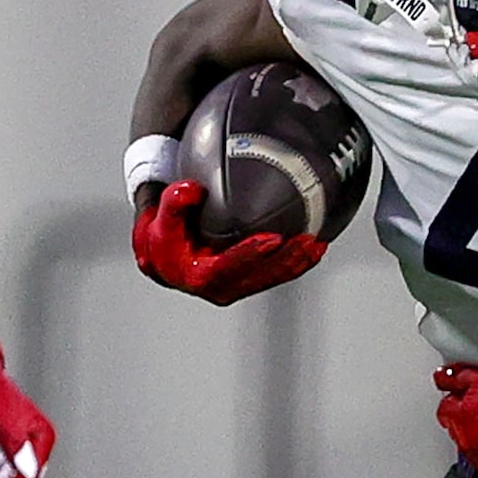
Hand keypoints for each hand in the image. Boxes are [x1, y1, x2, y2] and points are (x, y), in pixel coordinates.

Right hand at [132, 179, 326, 306]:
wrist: (164, 254)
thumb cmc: (165, 238)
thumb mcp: (160, 217)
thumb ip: (174, 202)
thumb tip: (192, 189)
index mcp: (199, 276)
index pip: (228, 267)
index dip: (251, 253)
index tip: (273, 238)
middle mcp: (221, 288)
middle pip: (259, 276)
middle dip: (286, 259)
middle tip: (308, 241)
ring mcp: (237, 287)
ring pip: (272, 278)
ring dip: (297, 263)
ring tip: (316, 245)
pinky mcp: (249, 282)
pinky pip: (275, 274)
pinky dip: (295, 263)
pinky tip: (312, 249)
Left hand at [434, 365, 477, 477]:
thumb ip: (459, 378)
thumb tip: (442, 377)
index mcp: (457, 415)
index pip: (445, 408)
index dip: (455, 401)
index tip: (463, 398)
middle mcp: (462, 438)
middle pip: (455, 429)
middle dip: (464, 422)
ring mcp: (476, 456)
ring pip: (469, 448)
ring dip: (477, 440)